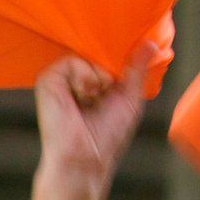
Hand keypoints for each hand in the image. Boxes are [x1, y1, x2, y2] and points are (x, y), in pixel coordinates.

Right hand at [32, 47, 153, 190]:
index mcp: (90, 82)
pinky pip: (71, 60)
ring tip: (92, 98)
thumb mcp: (130, 97)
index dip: (117, 58)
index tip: (120, 78)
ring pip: (85, 54)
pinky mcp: (47, 80)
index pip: (105, 54)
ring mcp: (59, 78)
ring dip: (98, 76)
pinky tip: (82, 95)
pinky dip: (83, 76)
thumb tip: (152, 43)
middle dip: (108, 70)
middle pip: (96, 51)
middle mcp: (74, 78)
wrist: (86, 156)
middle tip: (104, 93)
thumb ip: (138, 68)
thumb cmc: (107, 135)